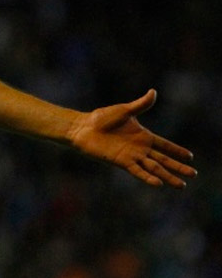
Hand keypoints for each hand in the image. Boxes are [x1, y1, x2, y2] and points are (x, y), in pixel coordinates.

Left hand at [67, 90, 196, 188]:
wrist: (84, 127)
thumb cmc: (102, 118)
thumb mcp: (124, 110)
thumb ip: (140, 105)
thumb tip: (153, 92)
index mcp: (143, 136)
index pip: (165, 145)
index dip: (177, 150)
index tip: (191, 157)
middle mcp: (140, 148)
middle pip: (164, 159)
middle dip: (178, 167)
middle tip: (193, 174)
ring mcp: (132, 156)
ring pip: (154, 168)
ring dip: (168, 176)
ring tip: (182, 185)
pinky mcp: (122, 161)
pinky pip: (138, 171)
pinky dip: (148, 177)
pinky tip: (159, 183)